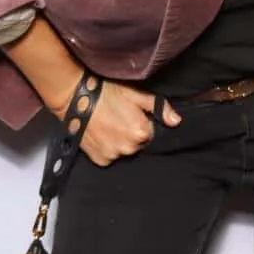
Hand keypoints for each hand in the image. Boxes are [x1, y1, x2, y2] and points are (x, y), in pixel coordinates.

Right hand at [51, 77, 180, 166]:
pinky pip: (110, 155)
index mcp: (141, 133)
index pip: (152, 132)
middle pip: (138, 143)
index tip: (134, 114)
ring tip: (110, 124)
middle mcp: (128, 149)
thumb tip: (176, 121)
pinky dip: (108, 147)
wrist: (77, 99)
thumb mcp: (137, 94)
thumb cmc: (108, 92)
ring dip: (121, 140)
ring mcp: (112, 156)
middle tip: (121, 117)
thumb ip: (159, 108)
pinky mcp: (99, 160)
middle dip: (134, 133)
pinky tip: (102, 133)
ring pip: (124, 150)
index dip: (144, 122)